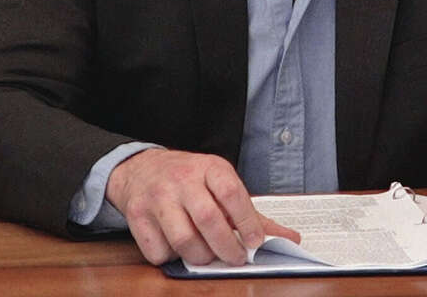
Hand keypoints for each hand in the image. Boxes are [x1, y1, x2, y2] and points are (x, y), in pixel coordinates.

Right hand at [106, 149, 300, 265]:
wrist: (141, 169)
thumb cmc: (188, 181)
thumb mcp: (220, 185)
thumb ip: (253, 215)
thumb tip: (290, 239)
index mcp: (208, 168)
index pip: (231, 192)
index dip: (247, 221)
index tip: (255, 242)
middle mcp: (182, 179)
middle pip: (208, 219)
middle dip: (226, 247)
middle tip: (235, 258)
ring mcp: (157, 197)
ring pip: (183, 240)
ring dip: (201, 256)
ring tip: (207, 254)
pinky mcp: (137, 216)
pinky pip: (158, 251)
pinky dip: (171, 258)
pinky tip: (178, 248)